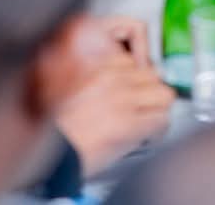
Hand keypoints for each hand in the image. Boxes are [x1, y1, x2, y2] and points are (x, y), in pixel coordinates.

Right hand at [50, 16, 172, 174]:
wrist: (50, 154)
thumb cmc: (54, 128)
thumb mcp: (65, 87)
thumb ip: (90, 76)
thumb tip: (116, 79)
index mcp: (94, 64)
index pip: (130, 60)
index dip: (132, 78)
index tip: (130, 89)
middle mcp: (111, 78)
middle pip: (151, 74)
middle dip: (148, 92)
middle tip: (142, 107)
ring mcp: (124, 99)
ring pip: (164, 95)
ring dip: (157, 109)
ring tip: (147, 121)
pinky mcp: (131, 123)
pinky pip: (162, 121)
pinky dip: (158, 132)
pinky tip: (146, 138)